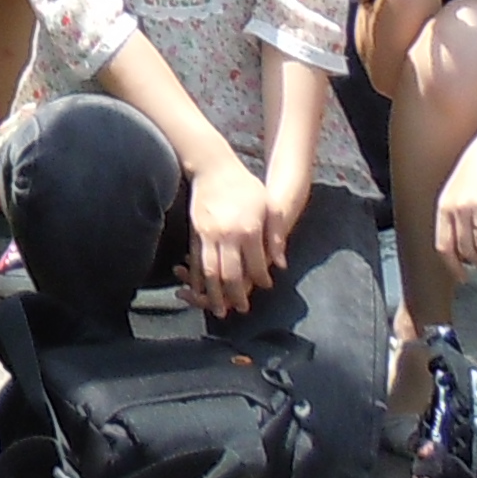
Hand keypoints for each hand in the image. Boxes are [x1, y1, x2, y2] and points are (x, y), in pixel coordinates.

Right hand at [181, 152, 273, 315]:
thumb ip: (275, 236)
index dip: (261, 279)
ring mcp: (208, 235)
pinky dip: (197, 279)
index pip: (256, 265)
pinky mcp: (195, 233)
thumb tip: (281, 264)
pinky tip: (200, 289)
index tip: (266, 286)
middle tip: (241, 309)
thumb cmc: (245, 186)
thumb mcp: (268, 205)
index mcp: (248, 230)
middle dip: (235, 296)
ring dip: (213, 295)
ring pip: (209, 273)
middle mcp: (227, 236)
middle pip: (230, 276)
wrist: (213, 168)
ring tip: (218, 309)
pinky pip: (195, 262)